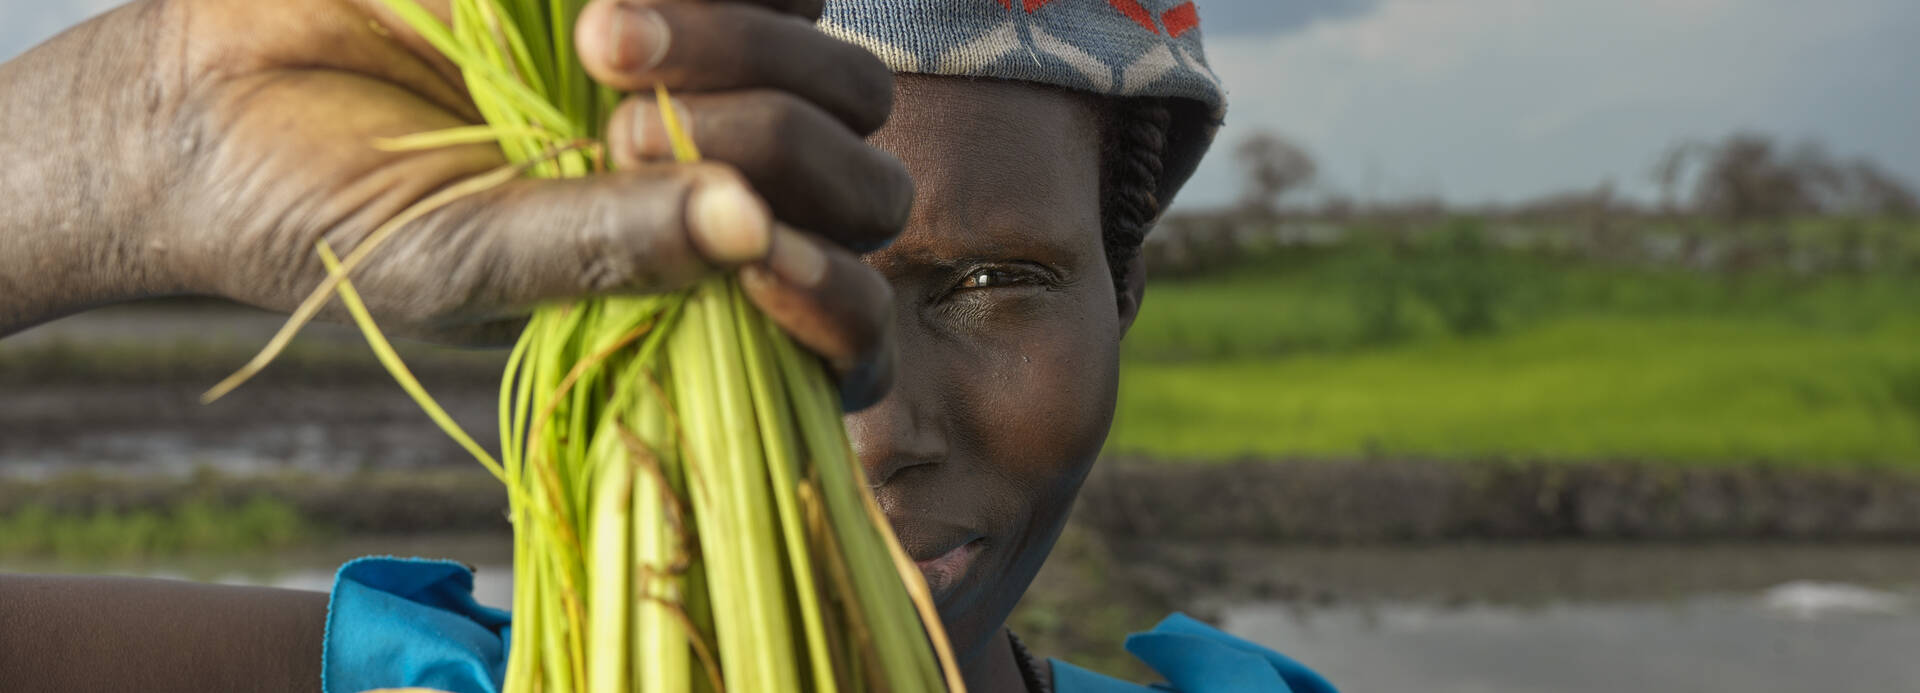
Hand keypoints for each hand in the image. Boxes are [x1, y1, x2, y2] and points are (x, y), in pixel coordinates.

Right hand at [0, 0, 904, 405]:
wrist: (213, 91)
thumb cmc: (331, 209)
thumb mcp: (456, 257)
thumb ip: (598, 250)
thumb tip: (752, 233)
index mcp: (682, 280)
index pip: (837, 295)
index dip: (835, 291)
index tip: (763, 266)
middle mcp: (714, 175)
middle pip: (857, 160)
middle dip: (773, 138)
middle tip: (624, 126)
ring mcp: (701, 70)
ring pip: (826, 50)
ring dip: (747, 44)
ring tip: (601, 35)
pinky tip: (594, 5)